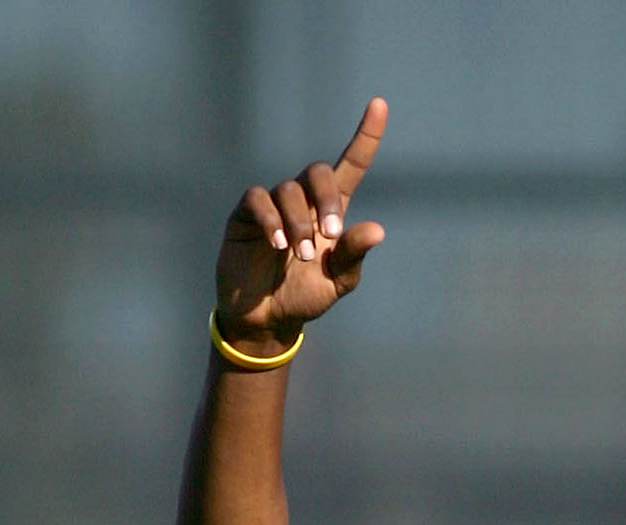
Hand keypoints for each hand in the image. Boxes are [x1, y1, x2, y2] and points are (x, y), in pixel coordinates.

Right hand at [214, 97, 387, 352]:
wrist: (267, 319)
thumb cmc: (305, 295)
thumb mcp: (337, 282)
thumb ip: (353, 255)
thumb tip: (377, 230)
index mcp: (330, 211)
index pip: (351, 166)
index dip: (365, 137)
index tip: (379, 105)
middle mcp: (303, 200)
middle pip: (318, 172)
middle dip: (327, 200)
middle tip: (330, 235)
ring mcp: (274, 204)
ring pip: (289, 190)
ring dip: (299, 223)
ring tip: (299, 255)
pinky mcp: (246, 214)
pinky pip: (258, 199)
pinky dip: (271, 220)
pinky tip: (278, 245)